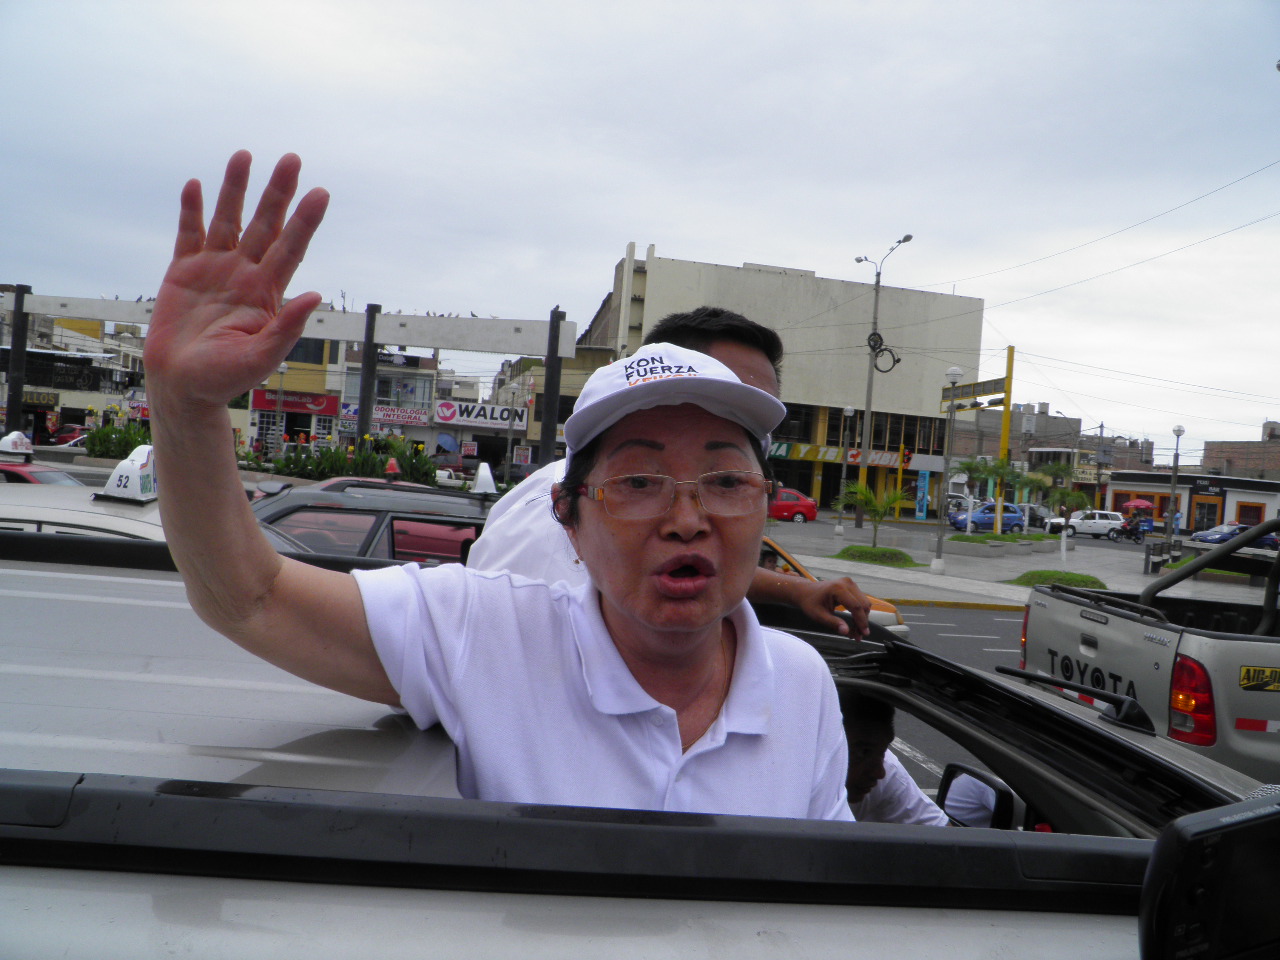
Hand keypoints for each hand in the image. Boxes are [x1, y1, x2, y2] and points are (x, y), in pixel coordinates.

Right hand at [143, 151, 328, 407]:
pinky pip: (189, 234)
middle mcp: (245, 274)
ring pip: (228, 220)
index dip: (305, 221)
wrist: (183, 386)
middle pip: (265, 224)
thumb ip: (288, 327)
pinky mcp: (183, 271)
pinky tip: (197, 186)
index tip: (321, 193)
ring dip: (236, 189)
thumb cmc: (225, 378)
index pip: (292, 249)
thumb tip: (315, 294)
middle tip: (292, 160)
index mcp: (267, 293)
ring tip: (245, 155)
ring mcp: (215, 269)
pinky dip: (192, 210)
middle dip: (277, 193)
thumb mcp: (262, 356)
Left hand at [791, 576, 871, 637]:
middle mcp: (846, 583)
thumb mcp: (818, 615)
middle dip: (863, 622)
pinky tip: (855, 623)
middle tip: (859, 636)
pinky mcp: (851, 586)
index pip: (856, 606)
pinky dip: (860, 612)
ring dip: (863, 618)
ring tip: (857, 632)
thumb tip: (847, 632)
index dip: (861, 622)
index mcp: (838, 589)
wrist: (805, 591)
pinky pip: (860, 600)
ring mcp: (850, 583)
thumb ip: (833, 623)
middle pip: (863, 605)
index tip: (863, 634)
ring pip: (864, 603)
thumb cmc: (810, 603)